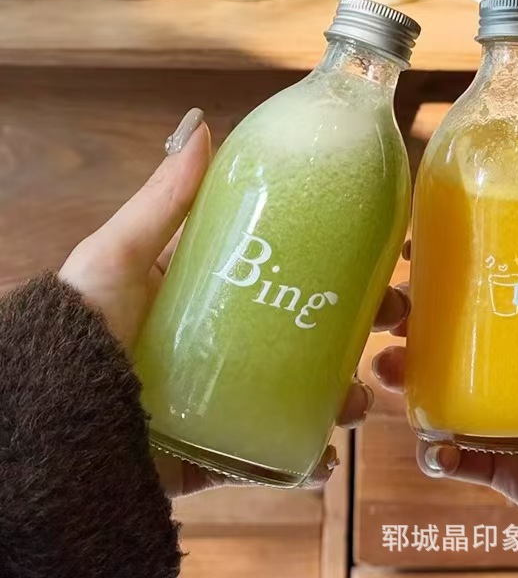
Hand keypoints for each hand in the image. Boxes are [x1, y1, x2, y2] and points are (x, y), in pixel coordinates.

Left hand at [60, 109, 404, 495]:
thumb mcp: (120, 255)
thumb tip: (200, 127)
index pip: (294, 268)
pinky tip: (325, 457)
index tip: (387, 252)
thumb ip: (163, 200)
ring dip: (348, 394)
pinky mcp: (226, 448)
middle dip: (364, 324)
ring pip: (309, 391)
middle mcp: (233, 341)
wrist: (53, 425)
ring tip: (360, 397)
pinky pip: (279, 453)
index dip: (344, 260)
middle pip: (314, 328)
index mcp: (216, 290)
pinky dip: (309, 459)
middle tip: (394, 316)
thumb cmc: (84, 328)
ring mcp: (234, 396)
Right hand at [373, 198, 517, 565]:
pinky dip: (434, 452)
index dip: (441, 267)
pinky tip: (433, 444)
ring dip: (403, 377)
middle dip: (405, 319)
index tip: (412, 247)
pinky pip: (456, 459)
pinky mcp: (507, 469)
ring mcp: (508, 418)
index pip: (480, 287)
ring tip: (391, 368)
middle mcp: (517, 367)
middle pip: (445, 336)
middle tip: (389, 310)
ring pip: (438, 392)